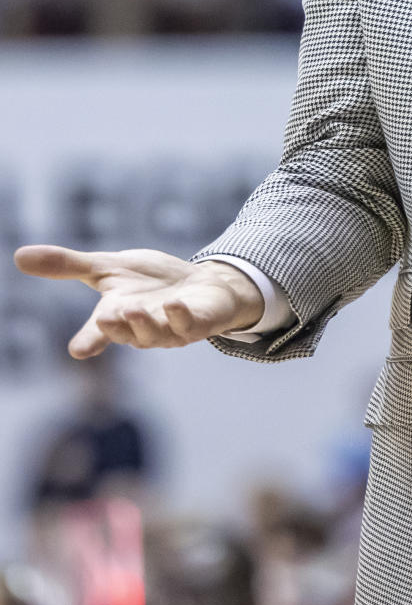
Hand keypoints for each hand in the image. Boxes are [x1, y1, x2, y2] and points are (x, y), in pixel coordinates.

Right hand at [13, 246, 265, 358]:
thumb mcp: (107, 267)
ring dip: (145, 323)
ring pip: (156, 335)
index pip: (99, 333)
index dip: (89, 340)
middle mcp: (142, 328)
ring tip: (134, 308)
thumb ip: (67, 265)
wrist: (200, 283)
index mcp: (117, 316)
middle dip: (118, 328)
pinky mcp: (198, 323)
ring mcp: (171, 329)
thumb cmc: (151, 281)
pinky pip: (190, 326)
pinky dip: (181, 317)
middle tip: (106, 316)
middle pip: (128, 335)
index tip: (78, 349)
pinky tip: (174, 304)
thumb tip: (18, 256)